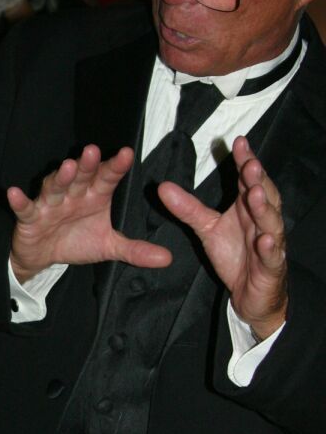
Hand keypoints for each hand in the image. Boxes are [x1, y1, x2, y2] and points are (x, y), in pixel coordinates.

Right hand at [8, 145, 172, 282]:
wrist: (43, 257)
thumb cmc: (76, 241)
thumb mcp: (108, 247)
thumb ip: (135, 250)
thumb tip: (167, 258)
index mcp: (94, 196)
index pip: (107, 178)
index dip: (115, 166)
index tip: (126, 154)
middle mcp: (73, 194)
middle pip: (81, 176)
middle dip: (86, 165)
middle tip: (93, 152)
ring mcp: (50, 203)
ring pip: (55, 187)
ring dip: (60, 177)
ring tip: (67, 167)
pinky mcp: (30, 217)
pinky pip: (25, 207)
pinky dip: (19, 201)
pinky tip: (14, 193)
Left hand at [157, 135, 287, 339]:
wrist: (250, 291)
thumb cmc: (235, 254)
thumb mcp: (207, 228)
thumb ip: (188, 208)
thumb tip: (162, 187)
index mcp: (248, 207)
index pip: (248, 179)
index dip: (245, 161)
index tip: (238, 142)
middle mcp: (262, 219)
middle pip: (264, 195)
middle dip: (257, 179)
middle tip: (250, 164)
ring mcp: (270, 241)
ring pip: (271, 221)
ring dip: (264, 208)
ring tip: (254, 194)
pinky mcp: (271, 265)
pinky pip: (271, 255)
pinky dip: (269, 246)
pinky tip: (264, 239)